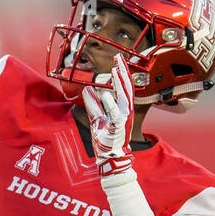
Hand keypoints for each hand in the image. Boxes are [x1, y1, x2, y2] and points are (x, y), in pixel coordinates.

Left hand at [81, 53, 136, 176]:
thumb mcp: (97, 119)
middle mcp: (126, 111)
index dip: (122, 72)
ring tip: (115, 70)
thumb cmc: (106, 139)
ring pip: (124, 98)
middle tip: (119, 57)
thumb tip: (87, 90)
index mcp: (122, 108)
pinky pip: (115, 114)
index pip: (124, 87)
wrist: (110, 158)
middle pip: (127, 88)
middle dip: (124, 72)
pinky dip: (111, 104)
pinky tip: (106, 93)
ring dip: (120, 83)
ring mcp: (123, 119)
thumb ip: (93, 105)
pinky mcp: (118, 128)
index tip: (118, 59)